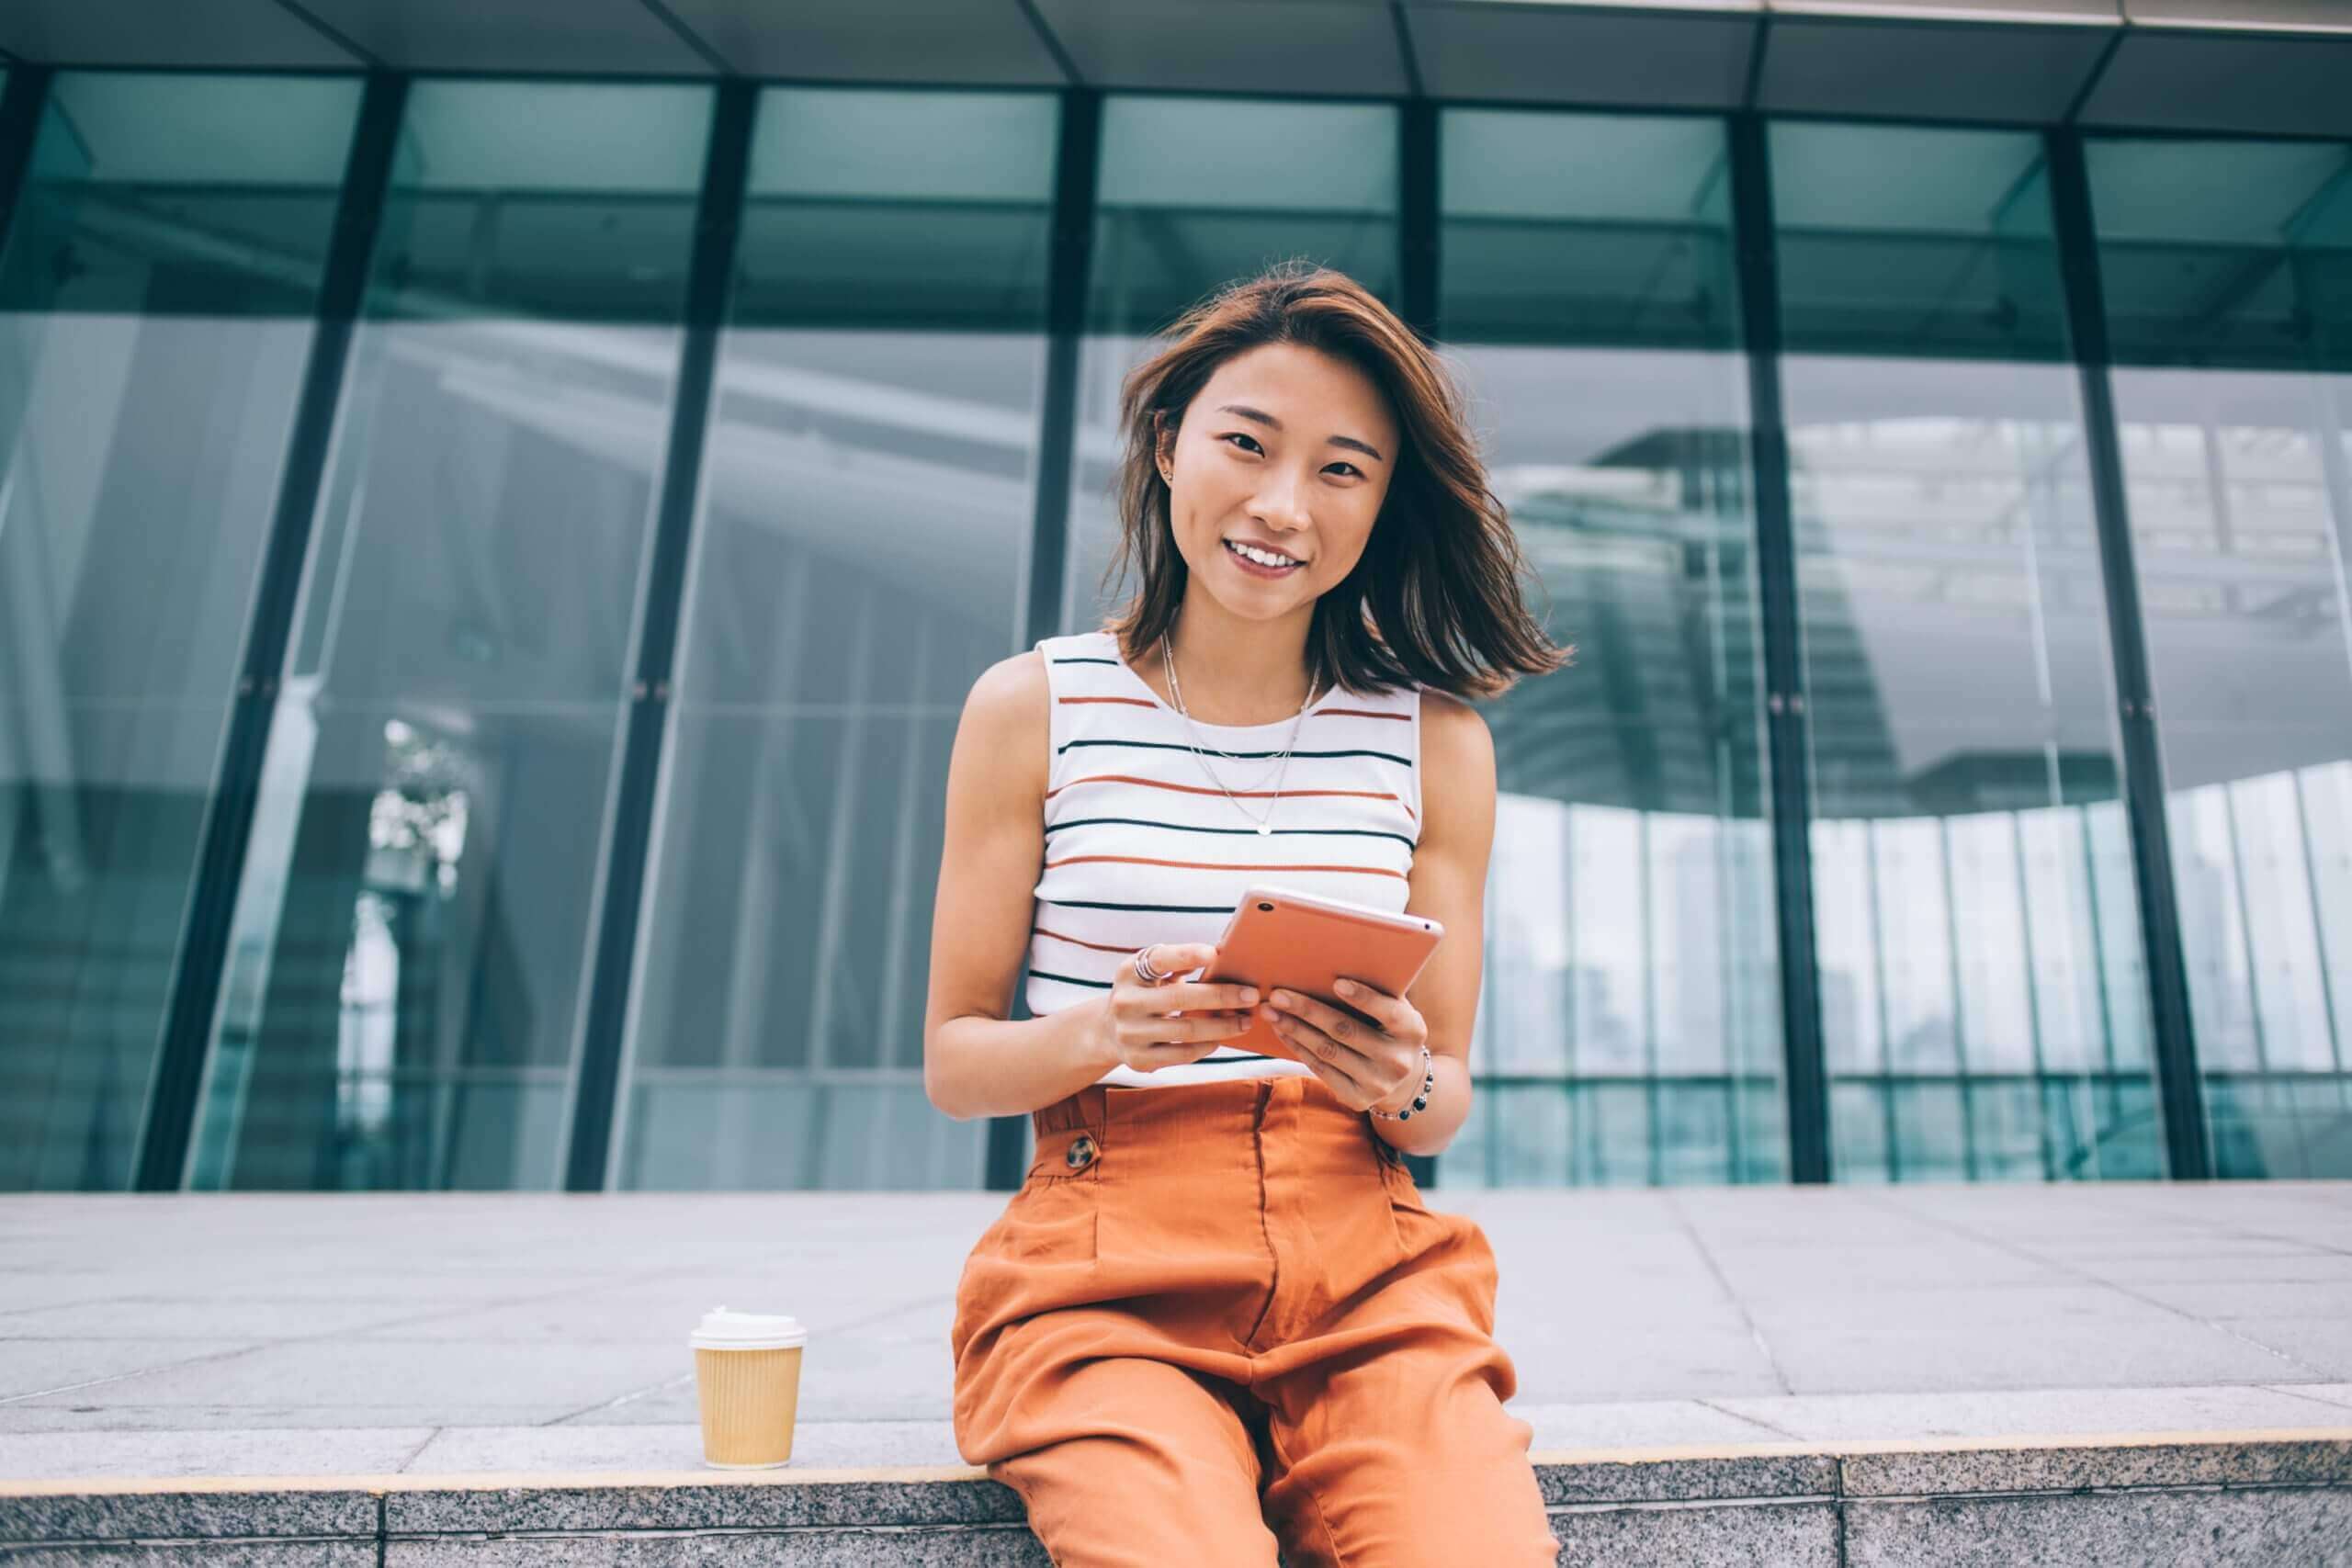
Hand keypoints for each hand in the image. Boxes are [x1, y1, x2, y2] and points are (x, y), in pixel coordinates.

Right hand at [1095, 942, 1261, 1074]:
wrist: (1107, 1031)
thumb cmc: (1143, 993)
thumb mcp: (1149, 973)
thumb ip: (1177, 963)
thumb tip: (1220, 957)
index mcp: (1128, 973)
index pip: (1159, 960)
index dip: (1186, 955)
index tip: (1214, 953)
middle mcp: (1125, 1002)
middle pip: (1179, 998)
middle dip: (1221, 996)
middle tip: (1251, 995)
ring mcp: (1130, 1033)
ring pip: (1186, 1030)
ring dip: (1222, 1026)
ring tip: (1245, 1021)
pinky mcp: (1140, 1059)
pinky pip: (1182, 1054)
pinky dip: (1207, 1046)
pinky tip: (1222, 1038)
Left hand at [1257, 978, 1429, 1114]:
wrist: (1402, 1078)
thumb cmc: (1390, 1028)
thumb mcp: (1395, 1009)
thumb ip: (1378, 990)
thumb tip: (1332, 962)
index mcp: (1412, 1030)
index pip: (1389, 1012)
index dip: (1364, 998)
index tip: (1337, 982)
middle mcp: (1398, 1060)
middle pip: (1346, 1031)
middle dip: (1308, 1010)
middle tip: (1278, 995)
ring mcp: (1378, 1083)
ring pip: (1327, 1051)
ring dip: (1294, 1029)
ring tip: (1271, 1011)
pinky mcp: (1358, 1098)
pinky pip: (1321, 1069)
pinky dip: (1298, 1047)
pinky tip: (1282, 1031)